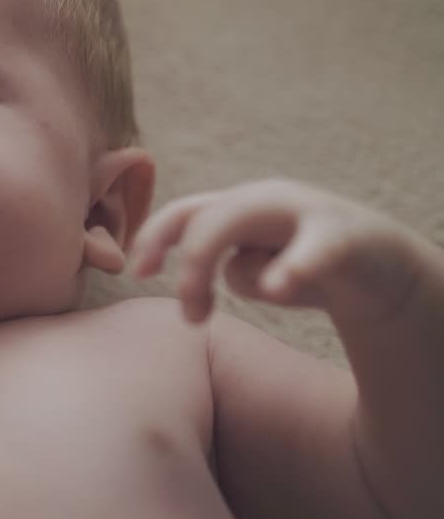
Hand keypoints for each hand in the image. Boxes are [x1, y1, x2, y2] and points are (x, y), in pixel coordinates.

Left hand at [130, 178, 423, 323]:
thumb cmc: (300, 267)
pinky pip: (315, 248)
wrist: (381, 272)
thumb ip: (213, 268)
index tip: (136, 274)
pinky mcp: (344, 238)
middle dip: (188, 269)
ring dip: (210, 259)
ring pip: (239, 220)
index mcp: (237, 207)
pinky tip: (278, 287)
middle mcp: (265, 200)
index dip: (153, 239)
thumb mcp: (249, 268)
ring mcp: (304, 213)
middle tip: (192, 318)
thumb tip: (192, 287)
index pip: (182, 213)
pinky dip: (294, 265)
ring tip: (201, 310)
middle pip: (205, 220)